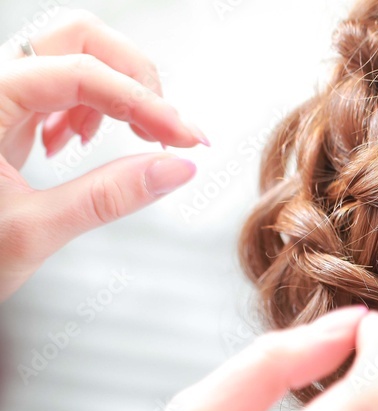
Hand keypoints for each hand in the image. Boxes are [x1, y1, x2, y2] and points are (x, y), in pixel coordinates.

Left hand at [0, 9, 208, 300]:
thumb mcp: (32, 232)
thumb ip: (108, 197)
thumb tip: (176, 170)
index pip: (81, 73)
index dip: (143, 103)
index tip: (186, 140)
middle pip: (79, 38)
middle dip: (135, 77)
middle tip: (166, 129)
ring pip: (72, 54)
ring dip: (116, 90)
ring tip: (131, 141)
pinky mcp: (2, 116)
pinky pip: (57, 83)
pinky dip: (90, 106)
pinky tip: (84, 145)